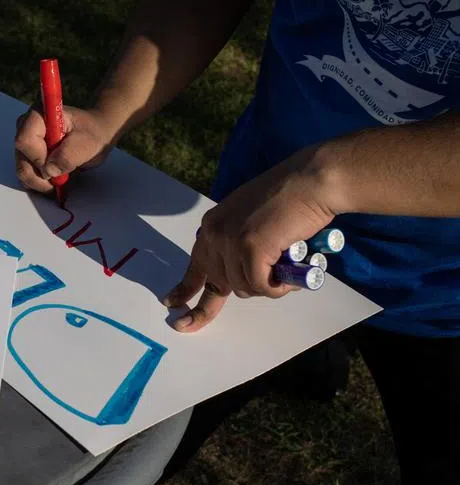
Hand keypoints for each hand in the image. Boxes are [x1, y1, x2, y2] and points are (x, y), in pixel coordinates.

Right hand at [15, 106, 115, 192]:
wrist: (95, 134)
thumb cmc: (92, 133)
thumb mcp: (87, 144)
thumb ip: (68, 155)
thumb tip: (49, 171)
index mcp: (39, 115)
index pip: (25, 140)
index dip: (38, 158)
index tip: (56, 167)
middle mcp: (26, 126)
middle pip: (21, 157)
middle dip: (39, 175)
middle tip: (59, 180)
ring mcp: (25, 142)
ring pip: (22, 168)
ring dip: (40, 181)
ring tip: (59, 180)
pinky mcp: (27, 155)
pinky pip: (26, 173)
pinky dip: (39, 181)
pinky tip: (54, 180)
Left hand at [164, 147, 337, 332]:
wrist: (311, 179)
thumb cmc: (291, 197)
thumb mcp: (250, 218)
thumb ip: (237, 241)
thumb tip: (238, 270)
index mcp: (212, 225)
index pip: (195, 265)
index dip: (185, 289)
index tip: (173, 304)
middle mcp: (214, 233)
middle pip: (221, 282)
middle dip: (247, 287)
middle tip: (275, 282)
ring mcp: (230, 241)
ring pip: (243, 287)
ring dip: (268, 285)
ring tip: (289, 267)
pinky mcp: (250, 249)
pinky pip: (261, 286)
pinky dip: (278, 288)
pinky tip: (290, 278)